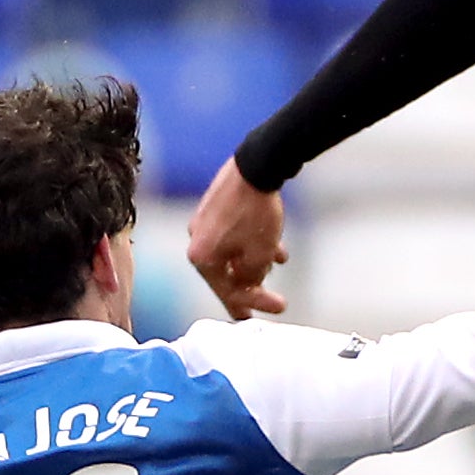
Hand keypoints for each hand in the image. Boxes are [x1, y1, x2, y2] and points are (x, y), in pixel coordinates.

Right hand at [185, 158, 288, 318]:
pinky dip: (252, 243)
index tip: (277, 308)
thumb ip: (252, 277)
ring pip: (233, 252)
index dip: (254, 303)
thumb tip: (249, 283)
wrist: (255, 166)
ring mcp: (204, 222)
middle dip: (251, 284)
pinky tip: (276, 245)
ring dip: (255, 262)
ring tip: (276, 264)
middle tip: (268, 301)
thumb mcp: (259, 254)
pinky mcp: (215, 207)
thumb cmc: (255, 213)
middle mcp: (196, 240)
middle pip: (227, 273)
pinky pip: (234, 234)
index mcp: (202, 257)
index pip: (227, 291)